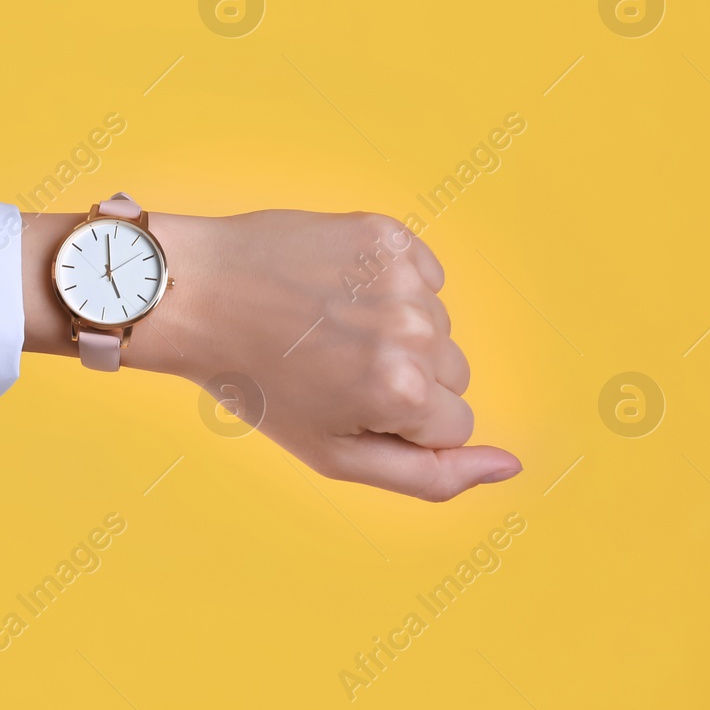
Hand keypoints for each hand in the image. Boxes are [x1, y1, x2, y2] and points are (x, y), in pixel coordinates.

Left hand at [22, 209, 520, 501]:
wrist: (197, 294)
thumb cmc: (259, 384)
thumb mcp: (335, 455)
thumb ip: (432, 476)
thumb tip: (512, 466)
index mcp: (406, 395)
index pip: (456, 423)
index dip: (399, 420)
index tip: (344, 401)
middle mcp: (415, 332)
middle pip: (454, 372)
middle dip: (404, 376)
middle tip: (329, 364)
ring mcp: (403, 277)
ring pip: (439, 322)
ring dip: (394, 328)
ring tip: (324, 324)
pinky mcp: (388, 233)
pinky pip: (424, 273)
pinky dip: (390, 283)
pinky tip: (334, 287)